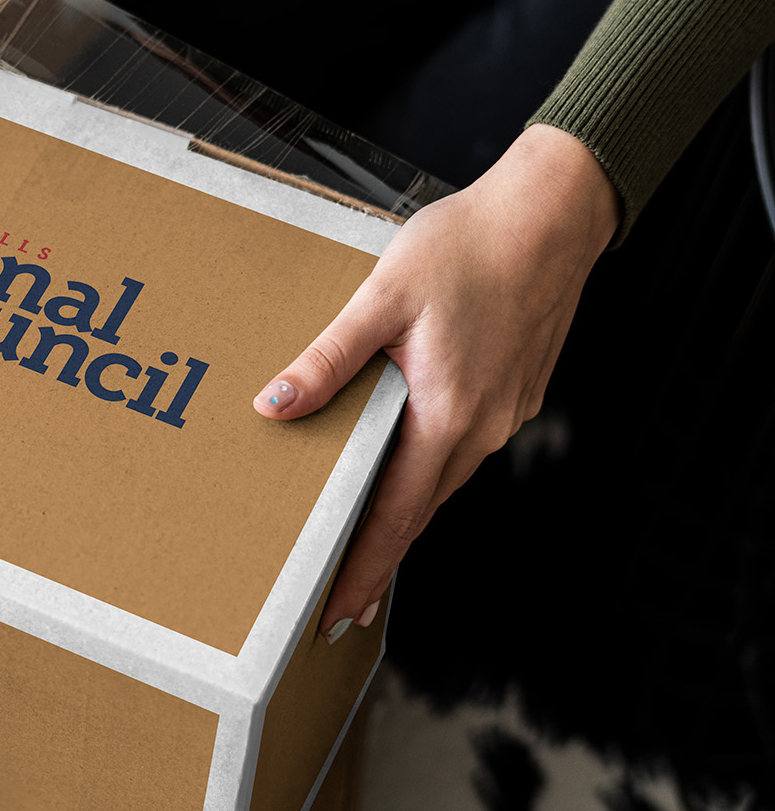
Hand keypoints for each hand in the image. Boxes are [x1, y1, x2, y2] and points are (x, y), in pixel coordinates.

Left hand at [252, 124, 619, 640]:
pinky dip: (428, 470)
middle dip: (379, 557)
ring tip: (363, 539)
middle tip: (339, 598)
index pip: (396, 517)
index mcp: (447, 415)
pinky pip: (461, 447)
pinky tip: (403, 461)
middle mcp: (483, 427)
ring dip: (403, 513)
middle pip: (420, 510)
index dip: (366, 570)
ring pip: (442, 480)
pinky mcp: (513, 390)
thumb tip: (275, 405)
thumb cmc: (468, 246)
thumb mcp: (381, 297)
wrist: (551, 214)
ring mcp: (505, 412)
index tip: (337, 612)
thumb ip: (328, 358)